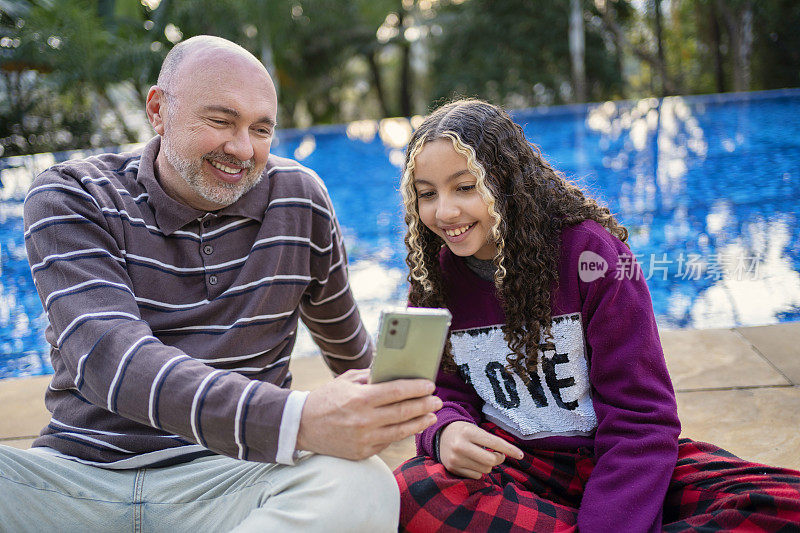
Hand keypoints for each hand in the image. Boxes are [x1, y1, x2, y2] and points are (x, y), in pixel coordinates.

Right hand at [296, 368, 441, 459]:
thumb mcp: (346, 380)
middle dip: (424, 405)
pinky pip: (388, 441)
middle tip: (437, 401)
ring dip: (419, 422)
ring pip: (400, 430)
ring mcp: (364, 439)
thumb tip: (395, 370)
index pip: (397, 391)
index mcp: (360, 398)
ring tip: (431, 416)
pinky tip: (411, 426)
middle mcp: (364, 420)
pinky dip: (402, 433)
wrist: (302, 426)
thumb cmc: (326, 398)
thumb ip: (370, 375)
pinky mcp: (362, 452)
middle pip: (404, 412)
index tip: (430, 385)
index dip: (417, 388)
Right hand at [439, 421, 523, 478]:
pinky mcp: (452, 468)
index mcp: (468, 432)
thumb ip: (490, 442)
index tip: (521, 455)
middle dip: (499, 458)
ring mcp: (455, 458)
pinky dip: (478, 470)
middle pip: (491, 460)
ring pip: (485, 469)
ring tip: (480, 456)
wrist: (441, 434)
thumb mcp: (475, 430)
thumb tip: (505, 456)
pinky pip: (476, 475)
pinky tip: (471, 462)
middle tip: (498, 455)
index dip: (510, 449)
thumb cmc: (464, 432)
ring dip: (488, 464)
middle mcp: (460, 445)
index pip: (494, 442)